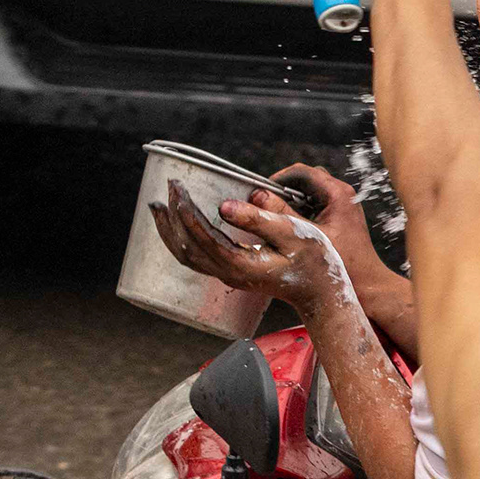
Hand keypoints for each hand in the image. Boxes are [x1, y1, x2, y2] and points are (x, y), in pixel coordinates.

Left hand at [151, 185, 351, 314]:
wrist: (320, 292)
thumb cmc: (314, 261)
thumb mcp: (293, 233)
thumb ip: (260, 219)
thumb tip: (224, 206)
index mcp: (241, 264)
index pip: (202, 236)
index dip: (186, 211)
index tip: (178, 187)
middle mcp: (228, 273)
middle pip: (186, 247)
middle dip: (172, 215)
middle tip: (169, 186)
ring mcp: (227, 275)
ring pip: (186, 255)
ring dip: (169, 230)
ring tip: (158, 206)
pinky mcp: (230, 271)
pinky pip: (196, 257)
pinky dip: (181, 239)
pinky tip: (178, 224)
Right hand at [269, 164, 411, 321]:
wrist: (368, 285)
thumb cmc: (345, 264)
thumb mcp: (308, 236)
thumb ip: (283, 215)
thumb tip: (258, 196)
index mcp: (338, 194)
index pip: (301, 172)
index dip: (278, 179)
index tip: (260, 191)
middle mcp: (342, 195)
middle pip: (304, 180)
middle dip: (283, 190)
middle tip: (265, 204)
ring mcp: (342, 206)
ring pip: (308, 193)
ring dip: (290, 202)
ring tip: (273, 216)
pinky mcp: (339, 218)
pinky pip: (314, 206)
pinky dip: (299, 211)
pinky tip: (287, 227)